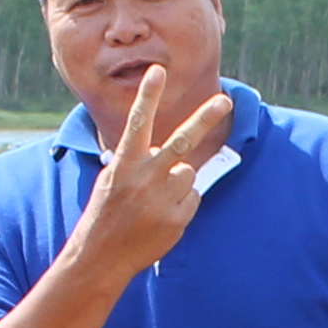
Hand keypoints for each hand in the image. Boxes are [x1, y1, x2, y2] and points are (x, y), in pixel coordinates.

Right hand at [80, 64, 239, 277]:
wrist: (102, 256)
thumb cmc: (107, 213)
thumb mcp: (113, 179)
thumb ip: (139, 161)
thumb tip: (170, 153)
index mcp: (124, 164)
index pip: (139, 123)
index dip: (148, 96)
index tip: (157, 70)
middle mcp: (144, 178)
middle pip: (182, 141)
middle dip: (205, 118)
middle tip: (225, 99)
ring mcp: (162, 199)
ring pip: (188, 174)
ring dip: (178, 183)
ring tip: (154, 202)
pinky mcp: (176, 219)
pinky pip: (191, 199)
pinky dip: (181, 205)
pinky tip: (160, 218)